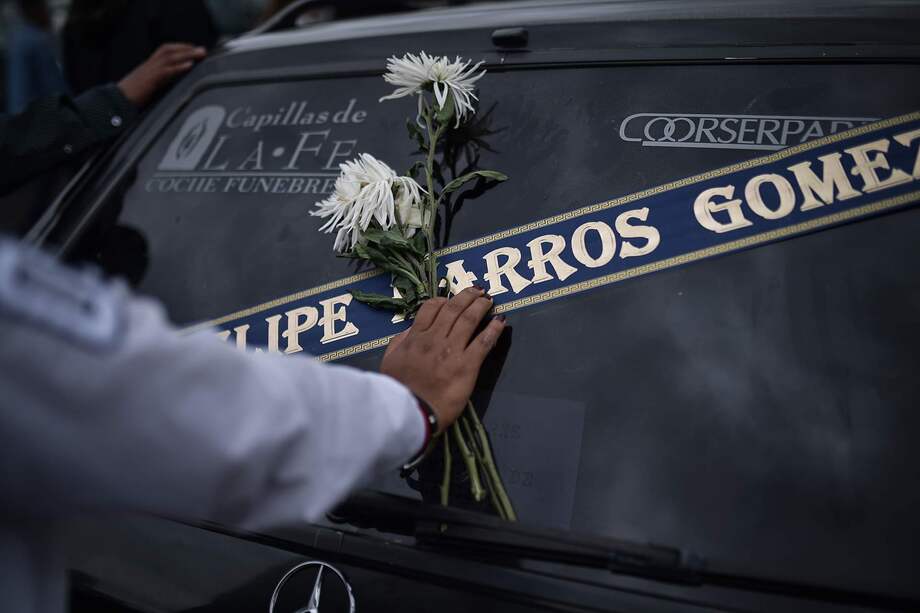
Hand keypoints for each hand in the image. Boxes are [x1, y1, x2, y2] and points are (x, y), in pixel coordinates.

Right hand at [118, 43, 206, 107]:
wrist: (117, 100)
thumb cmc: (132, 96)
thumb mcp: (149, 86)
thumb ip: (160, 81)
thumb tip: (175, 81)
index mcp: (149, 65)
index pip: (166, 50)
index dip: (181, 48)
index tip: (194, 48)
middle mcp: (150, 65)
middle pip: (170, 51)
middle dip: (187, 49)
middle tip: (203, 50)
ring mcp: (149, 71)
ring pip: (170, 57)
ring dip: (187, 54)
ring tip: (200, 53)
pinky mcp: (149, 80)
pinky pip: (166, 70)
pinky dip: (178, 67)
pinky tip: (189, 65)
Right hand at [381, 287, 505, 433]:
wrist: (411, 412)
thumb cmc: (399, 390)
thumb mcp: (390, 360)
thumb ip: (400, 341)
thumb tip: (411, 330)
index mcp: (416, 337)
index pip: (431, 308)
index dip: (443, 300)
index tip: (450, 299)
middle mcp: (435, 339)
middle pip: (454, 309)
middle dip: (467, 297)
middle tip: (477, 291)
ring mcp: (453, 351)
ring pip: (469, 320)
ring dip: (481, 306)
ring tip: (488, 300)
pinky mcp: (468, 365)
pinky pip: (483, 342)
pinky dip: (494, 329)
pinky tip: (501, 321)